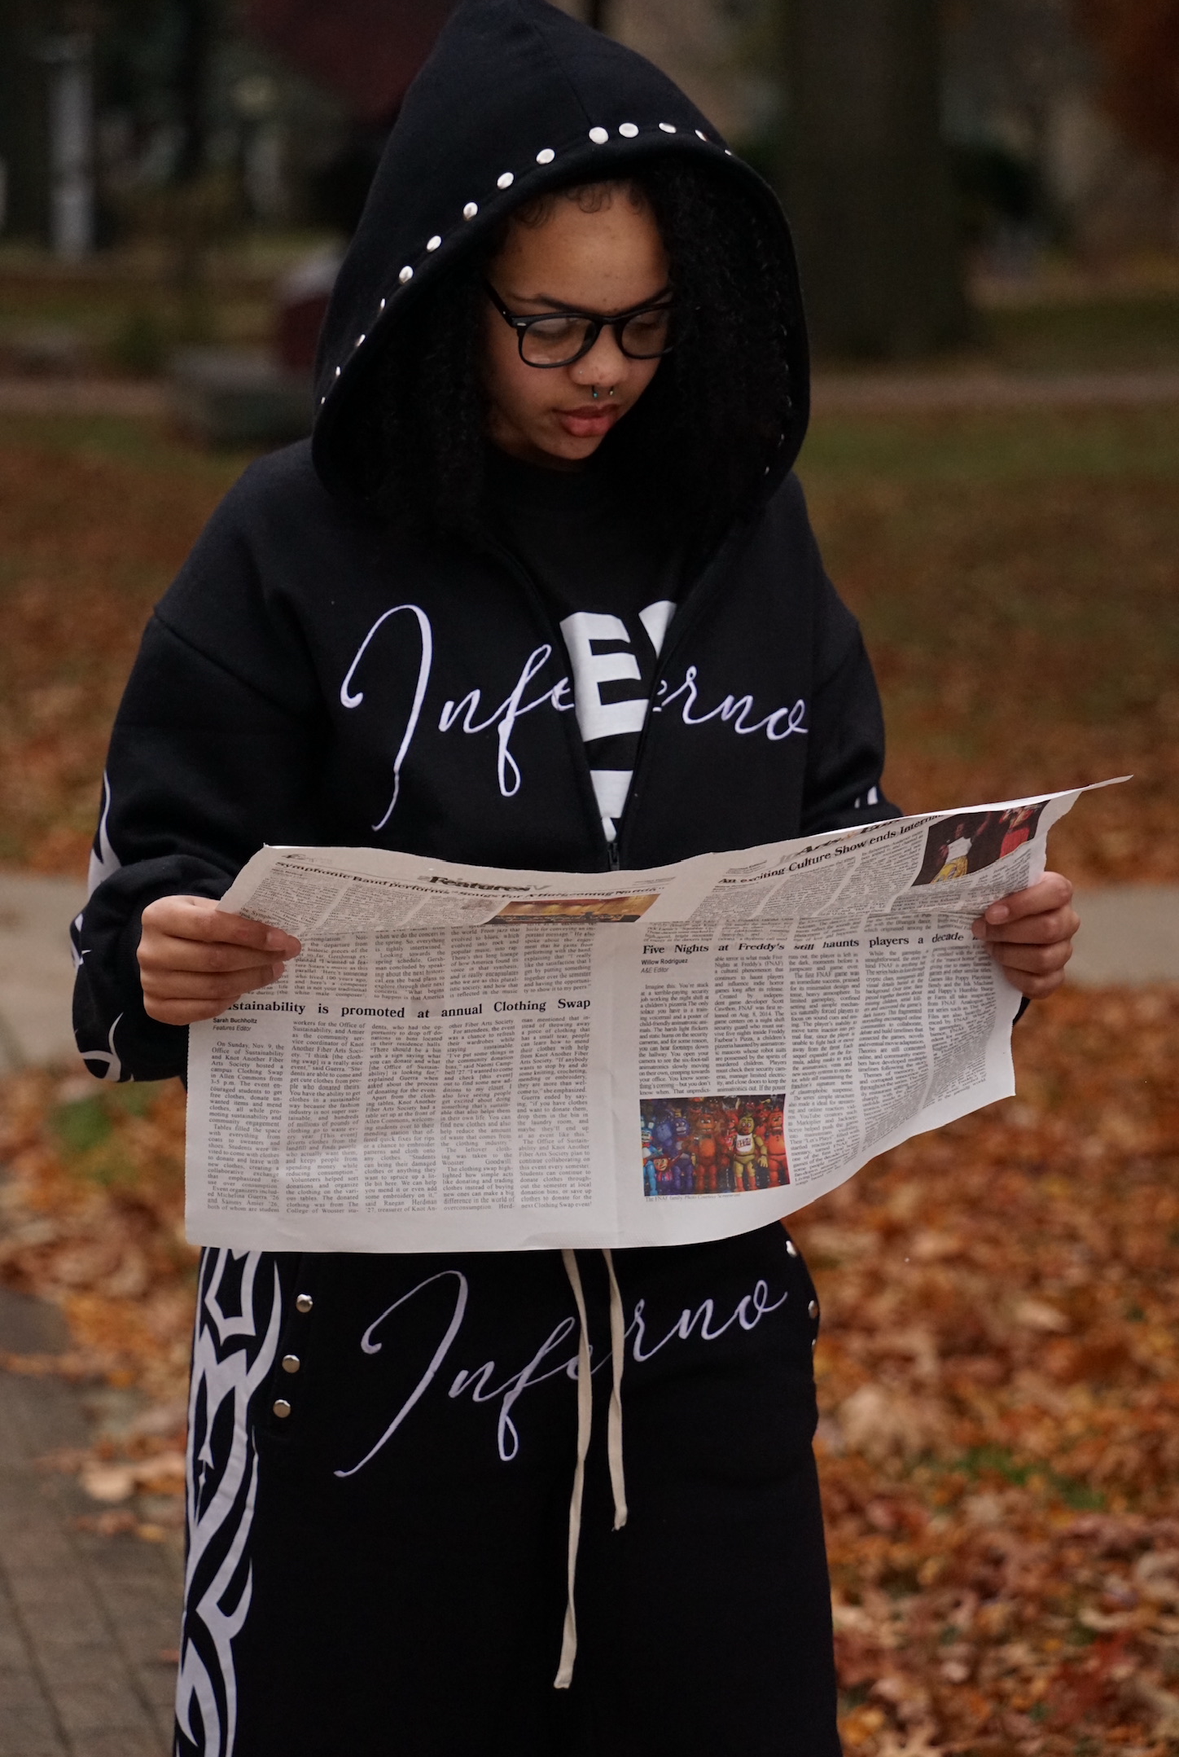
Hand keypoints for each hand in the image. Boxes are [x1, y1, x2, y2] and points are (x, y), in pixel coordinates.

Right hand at [138, 895, 301, 1025]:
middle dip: (258, 958)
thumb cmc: (189, 924)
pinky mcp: (155, 1007)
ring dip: (251, 980)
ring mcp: (150, 982)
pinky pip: (204, 1009)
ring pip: (214, 987)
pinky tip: (245, 988)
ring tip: (273, 971)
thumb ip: (231, 916)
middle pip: (215, 960)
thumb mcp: (202, 908)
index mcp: (159, 916)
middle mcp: (149, 951)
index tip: (282, 939)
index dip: (250, 934)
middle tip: (285, 955)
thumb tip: (276, 934)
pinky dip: (230, 1000)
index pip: (211, 925)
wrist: (159, 947)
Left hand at [971, 870, 1077, 1000]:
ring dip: (1008, 954)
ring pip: (1043, 958)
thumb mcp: (997, 890)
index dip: (1023, 904)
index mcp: (1057, 892)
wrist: (1003, 931)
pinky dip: (1014, 976)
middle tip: (980, 930)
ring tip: (989, 947)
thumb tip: (968, 888)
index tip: (990, 913)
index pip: (1055, 892)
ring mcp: (1063, 950)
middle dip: (1007, 932)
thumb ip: (991, 886)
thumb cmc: (999, 904)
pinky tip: (1000, 967)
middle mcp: (1067, 920)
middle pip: (1048, 929)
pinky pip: (1038, 983)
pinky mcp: (1055, 976)